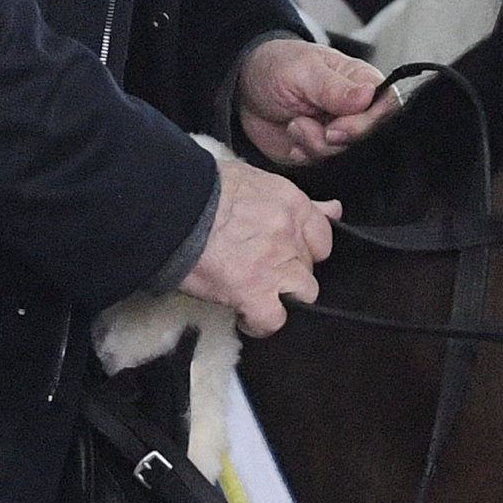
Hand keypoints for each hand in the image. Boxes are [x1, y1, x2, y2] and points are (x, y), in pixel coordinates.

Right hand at [181, 159, 334, 336]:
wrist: (168, 205)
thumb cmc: (199, 187)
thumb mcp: (252, 179)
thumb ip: (295, 201)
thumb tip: (334, 208)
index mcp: (291, 203)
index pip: (323, 235)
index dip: (305, 248)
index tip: (287, 252)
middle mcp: (290, 234)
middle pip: (310, 266)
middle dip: (290, 270)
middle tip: (261, 269)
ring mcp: (275, 265)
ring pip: (303, 294)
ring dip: (282, 296)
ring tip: (257, 294)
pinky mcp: (253, 292)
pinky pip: (272, 320)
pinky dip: (259, 323)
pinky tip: (243, 315)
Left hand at [237, 36, 393, 165]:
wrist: (245, 87)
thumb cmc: (278, 66)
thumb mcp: (303, 70)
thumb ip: (334, 87)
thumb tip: (369, 94)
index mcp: (362, 83)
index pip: (386, 109)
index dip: (366, 124)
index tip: (337, 127)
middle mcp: (357, 111)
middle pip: (369, 139)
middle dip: (336, 139)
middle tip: (308, 125)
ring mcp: (340, 134)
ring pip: (345, 155)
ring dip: (315, 145)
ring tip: (295, 123)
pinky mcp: (321, 152)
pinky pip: (323, 166)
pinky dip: (304, 155)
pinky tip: (292, 136)